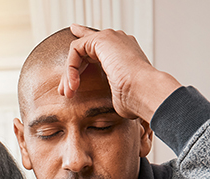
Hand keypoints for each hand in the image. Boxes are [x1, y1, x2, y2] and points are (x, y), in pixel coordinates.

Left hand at [59, 24, 180, 121]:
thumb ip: (108, 93)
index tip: (71, 53)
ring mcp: (112, 37)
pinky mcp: (101, 38)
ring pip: (79, 51)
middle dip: (71, 71)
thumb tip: (101, 109)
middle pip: (85, 49)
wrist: (145, 92)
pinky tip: (73, 84)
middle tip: (64, 92)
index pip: (100, 47)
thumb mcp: (120, 97)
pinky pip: (76, 49)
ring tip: (68, 93)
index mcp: (126, 53)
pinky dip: (71, 68)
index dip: (83, 51)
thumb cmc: (137, 100)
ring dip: (70, 74)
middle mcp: (119, 41)